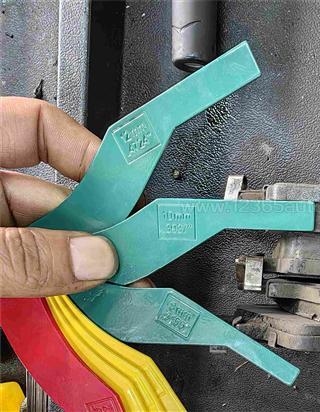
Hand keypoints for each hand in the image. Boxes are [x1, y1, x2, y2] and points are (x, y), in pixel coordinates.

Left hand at [0, 97, 117, 296]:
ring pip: (36, 242)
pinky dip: (39, 294)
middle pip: (49, 199)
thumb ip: (24, 254)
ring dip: (65, 274)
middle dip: (86, 235)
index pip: (39, 127)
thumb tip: (93, 258)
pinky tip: (56, 314)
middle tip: (119, 266)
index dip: (88, 153)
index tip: (125, 191)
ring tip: (91, 303)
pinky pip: (18, 271)